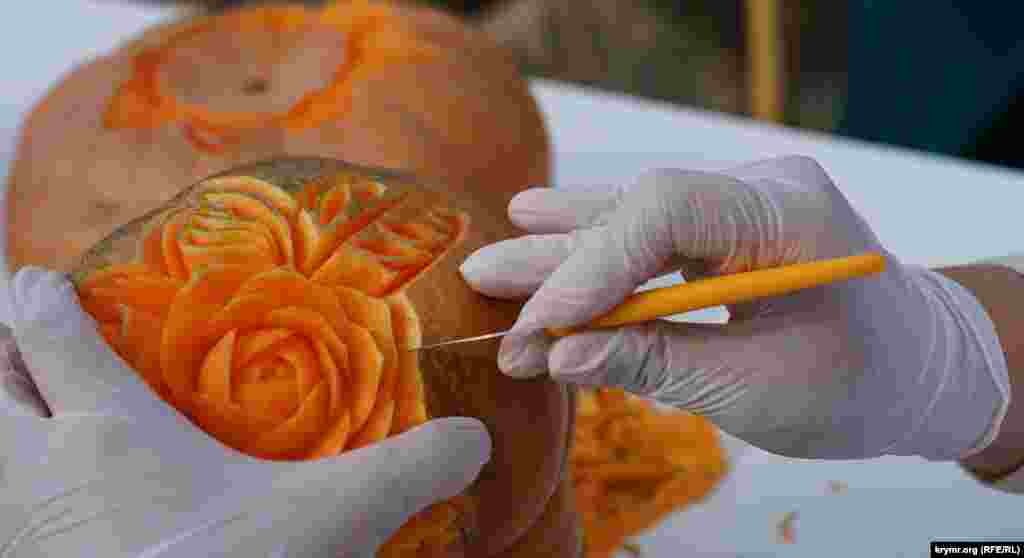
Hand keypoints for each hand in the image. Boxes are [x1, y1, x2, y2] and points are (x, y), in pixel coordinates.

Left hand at [0, 268, 489, 557]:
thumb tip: (474, 437)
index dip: (36, 297)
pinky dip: (8, 500)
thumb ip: (405, 469)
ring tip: (26, 423)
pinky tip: (49, 516)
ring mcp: (18, 534)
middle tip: (16, 342)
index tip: (44, 282)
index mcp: (110, 431)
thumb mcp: (332, 522)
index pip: (46, 332)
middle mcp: (40, 472)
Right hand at [460, 155, 1008, 460]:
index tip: (542, 323)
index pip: (667, 211)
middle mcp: (758, 192)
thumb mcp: (758, 389)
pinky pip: (651, 237)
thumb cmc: (859, 384)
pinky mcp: (726, 229)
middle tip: (484, 280)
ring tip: (493, 265)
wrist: (920, 370)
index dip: (593, 264)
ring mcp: (740, 205)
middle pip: (637, 212)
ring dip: (564, 252)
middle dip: (560, 260)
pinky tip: (542, 224)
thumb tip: (562, 354)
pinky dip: (598, 254)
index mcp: (788, 215)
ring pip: (634, 220)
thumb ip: (658, 363)